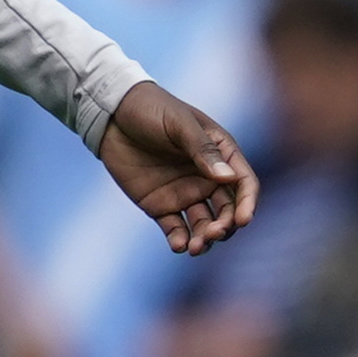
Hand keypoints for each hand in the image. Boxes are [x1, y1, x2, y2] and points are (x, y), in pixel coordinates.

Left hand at [96, 80, 257, 255]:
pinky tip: (178, 246)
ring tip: (196, 247)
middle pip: (227, 210)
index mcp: (220, 155)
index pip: (243, 183)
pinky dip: (180, 240)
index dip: (247, 203)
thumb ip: (202, 148)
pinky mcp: (161, 204)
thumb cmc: (150, 108)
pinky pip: (176, 228)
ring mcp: (184, 193)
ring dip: (205, 238)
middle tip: (213, 233)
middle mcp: (207, 178)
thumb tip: (228, 178)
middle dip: (225, 226)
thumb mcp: (177, 123)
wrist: (110, 113)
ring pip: (204, 224)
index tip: (243, 220)